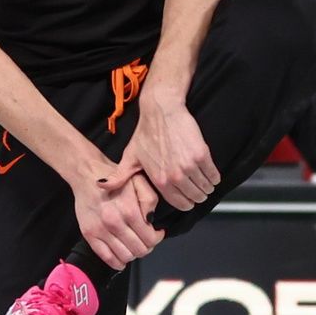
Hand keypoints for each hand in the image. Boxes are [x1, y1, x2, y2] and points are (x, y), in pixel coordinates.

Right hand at [71, 162, 163, 270]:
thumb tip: (151, 221)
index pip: (150, 238)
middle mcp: (115, 223)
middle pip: (139, 250)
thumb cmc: (114, 177)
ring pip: (125, 256)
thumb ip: (149, 200)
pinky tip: (122, 256)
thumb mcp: (138, 181)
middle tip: (146, 240)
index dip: (157, 238)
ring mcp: (100, 230)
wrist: (87, 174)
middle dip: (147, 247)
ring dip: (133, 254)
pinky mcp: (89, 234)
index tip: (157, 233)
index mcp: (129, 210)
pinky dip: (117, 262)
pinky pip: (107, 257)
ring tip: (134, 245)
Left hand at [112, 94, 220, 210]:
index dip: (187, 203)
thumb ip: (119, 177)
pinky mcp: (201, 154)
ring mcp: (189, 166)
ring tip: (204, 180)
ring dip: (207, 186)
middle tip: (198, 189)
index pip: (181, 204)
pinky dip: (214, 176)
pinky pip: (214, 175)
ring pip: (206, 188)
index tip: (189, 198)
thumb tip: (101, 187)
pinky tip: (210, 172)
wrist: (161, 111)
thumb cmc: (145, 133)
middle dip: (198, 195)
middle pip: (195, 197)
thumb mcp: (129, 157)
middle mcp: (175, 176)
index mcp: (159, 180)